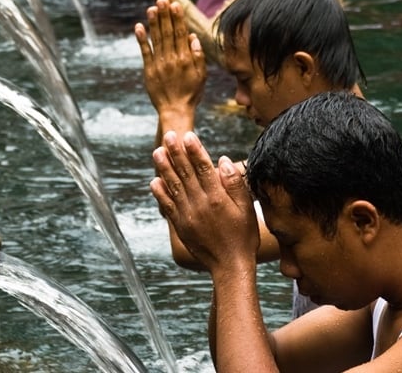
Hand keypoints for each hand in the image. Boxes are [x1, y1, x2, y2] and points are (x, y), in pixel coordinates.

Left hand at [135, 0, 206, 121]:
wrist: (174, 110)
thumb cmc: (191, 93)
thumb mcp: (201, 76)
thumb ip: (198, 56)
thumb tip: (192, 36)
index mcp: (186, 59)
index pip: (180, 34)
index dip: (177, 18)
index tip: (174, 5)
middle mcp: (172, 59)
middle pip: (168, 33)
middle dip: (165, 15)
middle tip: (161, 0)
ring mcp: (159, 64)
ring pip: (156, 39)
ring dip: (153, 23)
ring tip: (151, 8)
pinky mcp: (149, 70)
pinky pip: (145, 52)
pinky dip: (142, 39)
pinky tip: (139, 27)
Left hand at [150, 131, 258, 272]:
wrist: (230, 266)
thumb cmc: (243, 236)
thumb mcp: (247, 209)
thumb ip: (234, 184)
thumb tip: (222, 161)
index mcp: (217, 198)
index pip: (203, 168)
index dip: (194, 150)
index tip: (188, 135)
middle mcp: (200, 205)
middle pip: (185, 173)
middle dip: (176, 152)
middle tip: (169, 135)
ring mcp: (188, 216)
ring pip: (173, 186)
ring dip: (164, 168)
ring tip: (157, 152)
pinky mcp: (181, 226)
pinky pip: (167, 206)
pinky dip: (160, 193)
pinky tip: (154, 180)